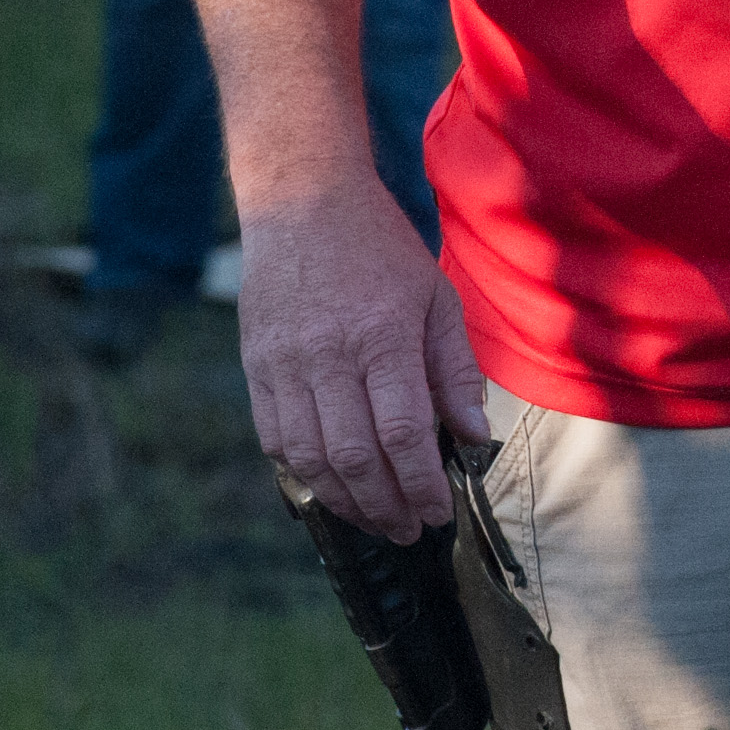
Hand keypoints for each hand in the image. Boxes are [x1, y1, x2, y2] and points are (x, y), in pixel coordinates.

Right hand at [237, 179, 486, 536]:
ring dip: (345, 502)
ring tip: (375, 519)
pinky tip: (332, 487)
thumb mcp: (435, 296)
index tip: (438, 512)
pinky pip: (276, 439)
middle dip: (387, 506)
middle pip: (355, 458)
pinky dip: (304, 474)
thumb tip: (473, 435)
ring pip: (311, 460)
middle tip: (410, 529)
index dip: (421, 485)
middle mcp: (327, 356)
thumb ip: (455, 369)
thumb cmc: (379, 249)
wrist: (301, 199)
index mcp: (382, 336)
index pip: (403, 434)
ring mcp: (284, 365)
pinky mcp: (255, 368)